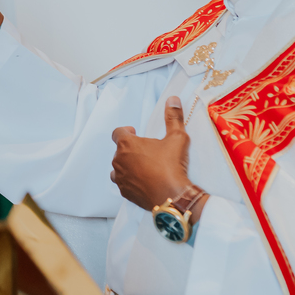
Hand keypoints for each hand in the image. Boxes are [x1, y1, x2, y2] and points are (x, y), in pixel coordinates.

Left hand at [110, 97, 192, 212]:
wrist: (172, 195)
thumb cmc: (172, 165)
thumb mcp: (177, 138)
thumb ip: (173, 117)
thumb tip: (173, 99)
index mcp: (127, 144)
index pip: (117, 132)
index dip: (125, 131)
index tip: (135, 132)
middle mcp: (118, 160)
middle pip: (119, 150)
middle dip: (130, 149)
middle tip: (146, 151)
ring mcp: (120, 177)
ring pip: (118, 167)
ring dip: (127, 165)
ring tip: (142, 166)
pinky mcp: (124, 192)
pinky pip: (122, 183)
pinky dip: (129, 180)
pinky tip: (142, 181)